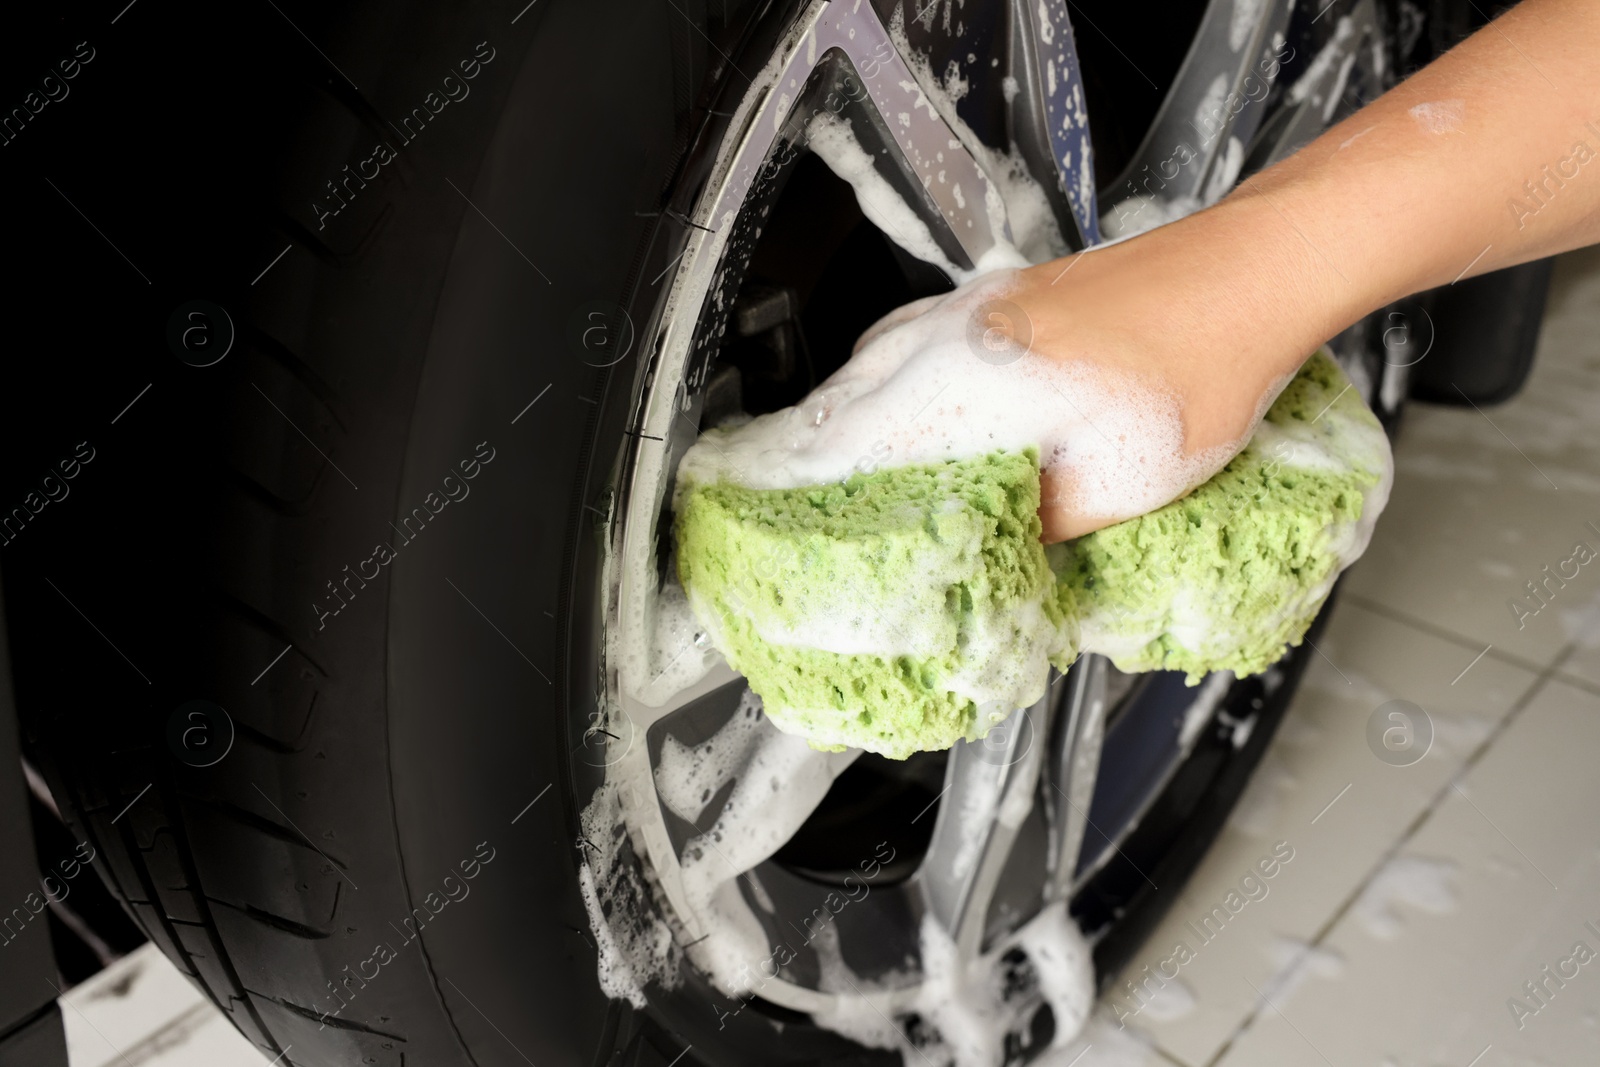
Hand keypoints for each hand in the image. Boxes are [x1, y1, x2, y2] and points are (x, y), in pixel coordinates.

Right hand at [846, 197, 1339, 541]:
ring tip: (852, 458)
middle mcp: (959, 333)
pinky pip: (922, 334)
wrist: (1252, 276)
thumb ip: (1042, 521)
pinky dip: (897, 373)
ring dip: (856, 408)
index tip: (788, 515)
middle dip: (820, 448)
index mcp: (968, 382)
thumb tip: (1000, 542)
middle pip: (849, 392)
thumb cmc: (1198, 365)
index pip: (852, 439)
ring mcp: (983, 305)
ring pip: (880, 358)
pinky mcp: (1014, 293)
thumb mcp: (1118, 484)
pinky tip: (920, 397)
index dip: (811, 483)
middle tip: (810, 498)